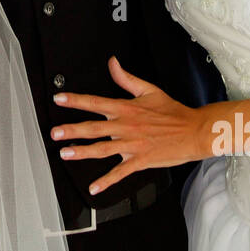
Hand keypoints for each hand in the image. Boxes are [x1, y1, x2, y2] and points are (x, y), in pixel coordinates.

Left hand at [50, 57, 203, 194]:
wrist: (195, 131)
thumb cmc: (173, 112)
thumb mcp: (149, 90)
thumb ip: (126, 78)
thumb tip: (112, 63)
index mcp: (127, 108)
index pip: (96, 102)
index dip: (76, 100)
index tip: (59, 99)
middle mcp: (126, 126)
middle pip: (94, 128)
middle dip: (72, 130)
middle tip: (55, 133)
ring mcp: (133, 144)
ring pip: (103, 149)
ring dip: (83, 152)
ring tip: (66, 154)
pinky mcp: (141, 160)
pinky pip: (121, 172)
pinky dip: (107, 181)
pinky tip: (94, 187)